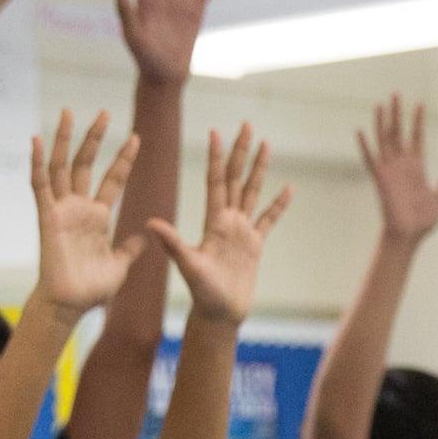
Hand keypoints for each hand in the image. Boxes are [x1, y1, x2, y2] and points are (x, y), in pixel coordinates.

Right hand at [28, 109, 142, 316]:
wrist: (71, 305)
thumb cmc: (92, 290)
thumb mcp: (119, 266)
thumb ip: (129, 249)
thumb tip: (145, 237)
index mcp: (98, 217)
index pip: (113, 180)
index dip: (123, 159)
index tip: (135, 137)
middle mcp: (79, 208)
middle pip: (86, 165)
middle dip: (94, 138)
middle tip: (104, 112)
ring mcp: (62, 211)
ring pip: (62, 167)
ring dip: (65, 140)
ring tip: (69, 112)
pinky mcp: (47, 218)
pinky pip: (40, 186)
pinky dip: (37, 163)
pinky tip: (37, 140)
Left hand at [149, 126, 292, 326]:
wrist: (218, 314)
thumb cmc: (201, 293)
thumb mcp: (188, 265)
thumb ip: (172, 242)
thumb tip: (150, 223)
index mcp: (213, 221)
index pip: (215, 181)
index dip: (217, 157)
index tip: (216, 131)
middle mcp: (227, 221)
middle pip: (235, 178)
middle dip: (240, 152)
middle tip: (246, 124)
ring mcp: (242, 231)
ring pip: (252, 192)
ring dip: (258, 169)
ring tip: (265, 144)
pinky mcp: (255, 245)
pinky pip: (269, 219)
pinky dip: (278, 204)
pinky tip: (287, 188)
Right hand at [358, 94, 437, 242]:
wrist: (410, 235)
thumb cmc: (424, 222)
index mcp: (416, 167)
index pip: (416, 137)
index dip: (417, 121)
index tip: (420, 104)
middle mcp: (402, 165)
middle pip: (398, 132)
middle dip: (398, 113)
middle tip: (396, 93)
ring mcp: (390, 170)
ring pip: (385, 140)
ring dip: (383, 121)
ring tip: (382, 103)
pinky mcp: (381, 179)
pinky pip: (370, 159)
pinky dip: (365, 146)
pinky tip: (360, 130)